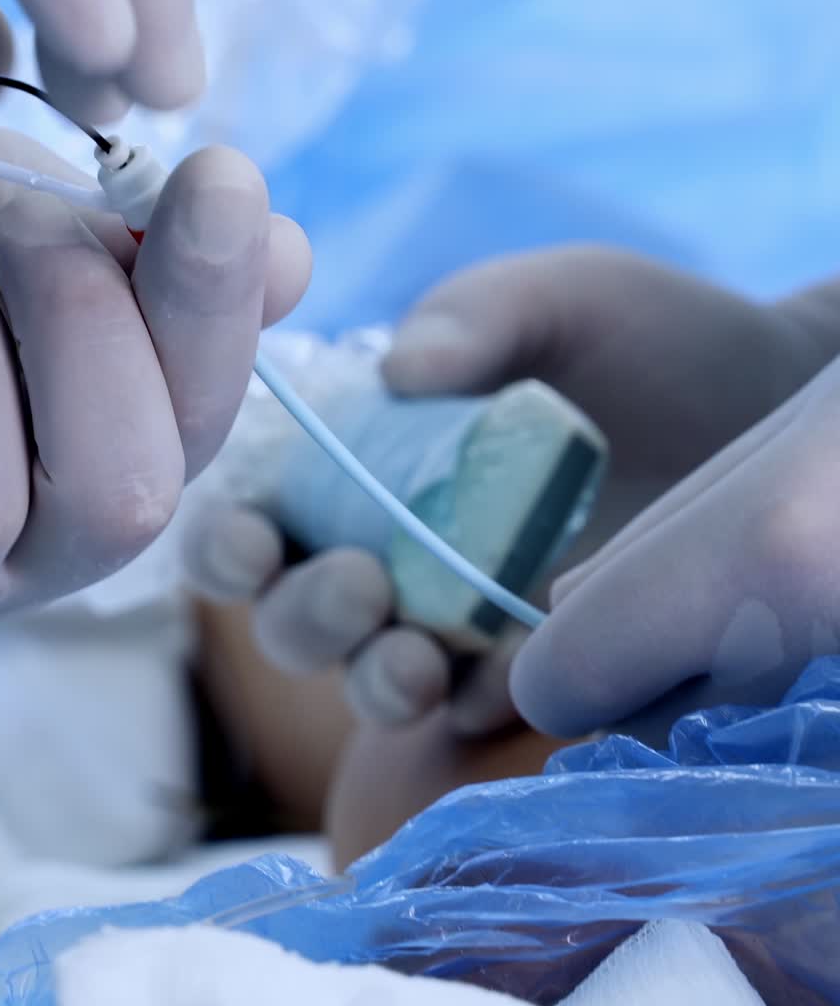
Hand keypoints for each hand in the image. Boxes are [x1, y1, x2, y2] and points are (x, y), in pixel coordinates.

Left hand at [0, 123, 309, 632]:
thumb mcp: (27, 221)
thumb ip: (141, 247)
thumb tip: (292, 259)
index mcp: (114, 457)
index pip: (204, 417)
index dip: (216, 304)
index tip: (217, 178)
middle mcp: (32, 545)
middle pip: (119, 493)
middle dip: (85, 324)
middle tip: (24, 227)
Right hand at [186, 246, 823, 732]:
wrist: (776, 401)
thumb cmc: (652, 338)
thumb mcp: (555, 299)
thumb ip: (472, 318)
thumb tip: (396, 372)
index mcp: (369, 456)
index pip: (262, 509)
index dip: (228, 536)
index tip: (251, 536)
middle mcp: (395, 541)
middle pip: (291, 610)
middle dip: (299, 612)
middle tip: (359, 580)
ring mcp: (460, 610)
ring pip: (362, 674)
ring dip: (362, 674)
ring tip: (410, 653)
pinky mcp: (535, 663)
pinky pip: (466, 707)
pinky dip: (452, 703)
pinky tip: (476, 679)